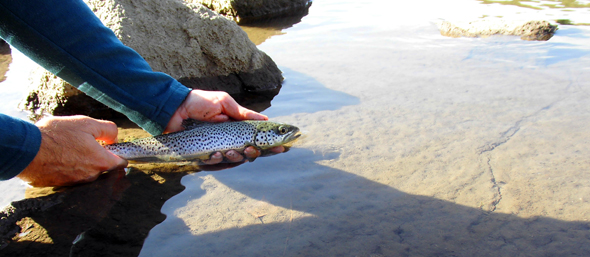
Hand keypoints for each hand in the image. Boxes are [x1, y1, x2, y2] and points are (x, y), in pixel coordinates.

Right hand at [17, 116, 127, 186]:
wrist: (26, 150)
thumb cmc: (57, 135)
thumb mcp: (86, 123)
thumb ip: (107, 130)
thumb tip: (113, 138)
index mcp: (101, 162)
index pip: (121, 163)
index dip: (119, 154)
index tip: (112, 148)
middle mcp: (91, 176)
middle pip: (103, 168)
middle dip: (99, 158)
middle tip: (87, 146)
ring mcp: (76, 183)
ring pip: (87, 173)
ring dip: (83, 163)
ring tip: (70, 150)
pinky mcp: (61, 185)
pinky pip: (72, 177)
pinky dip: (70, 169)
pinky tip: (60, 158)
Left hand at [165, 90, 283, 163]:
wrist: (174, 108)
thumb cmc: (199, 102)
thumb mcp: (224, 102)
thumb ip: (243, 113)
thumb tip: (265, 120)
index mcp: (236, 128)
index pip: (258, 140)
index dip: (270, 146)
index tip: (283, 147)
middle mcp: (229, 141)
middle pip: (249, 154)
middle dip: (253, 154)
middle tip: (252, 150)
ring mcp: (217, 149)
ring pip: (233, 162)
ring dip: (235, 158)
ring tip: (231, 151)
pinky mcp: (203, 156)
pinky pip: (215, 165)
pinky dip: (216, 161)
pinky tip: (214, 154)